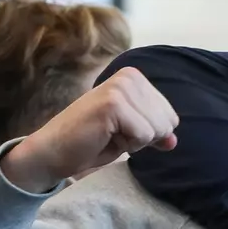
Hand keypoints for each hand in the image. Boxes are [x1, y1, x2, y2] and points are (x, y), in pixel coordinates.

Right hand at [2, 67, 178, 192]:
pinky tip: (105, 136)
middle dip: (144, 138)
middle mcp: (130, 76)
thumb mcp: (131, 135)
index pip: (170, 115)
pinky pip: (144, 135)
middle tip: (113, 134)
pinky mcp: (113, 103)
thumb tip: (174, 140)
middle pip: (167, 122)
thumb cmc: (91, 142)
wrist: (54, 151)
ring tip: (109, 134)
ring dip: (135, 141)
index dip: (149, 133)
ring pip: (157, 129)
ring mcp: (121, 88)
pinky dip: (128, 145)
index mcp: (135, 78)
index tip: (121, 131)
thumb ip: (154, 132)